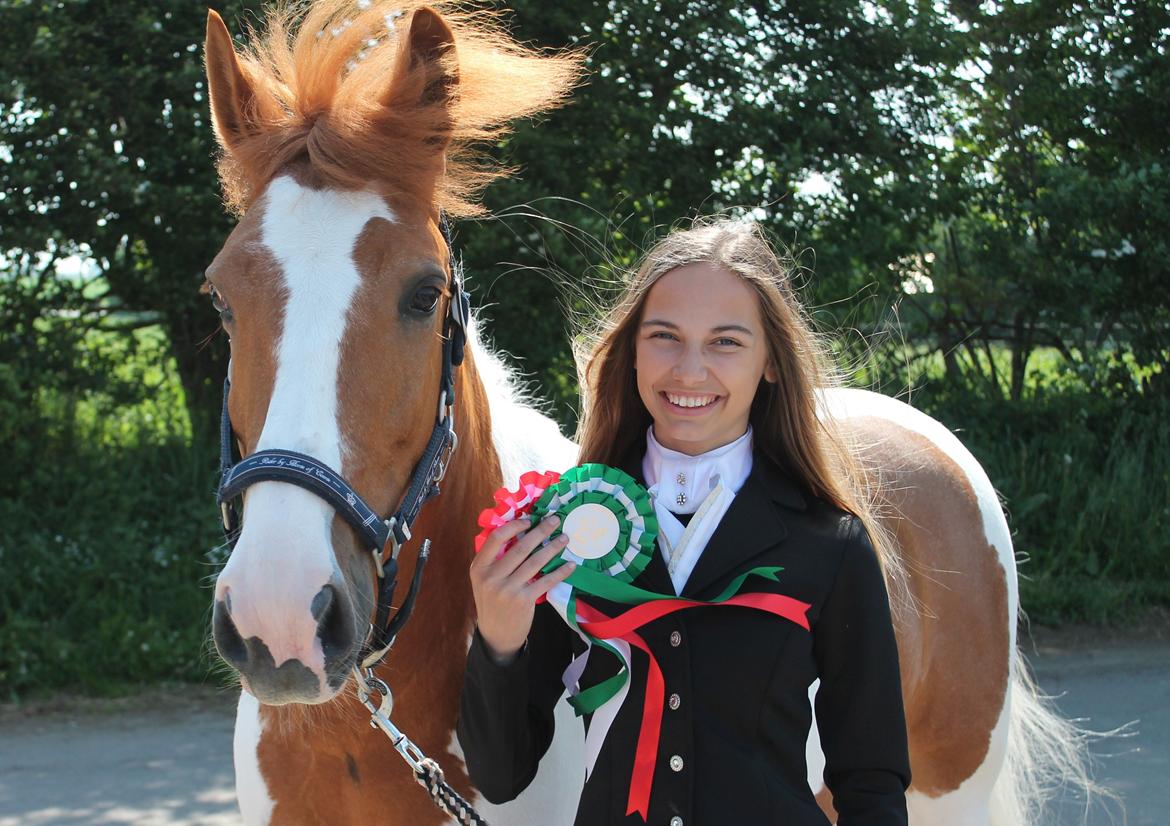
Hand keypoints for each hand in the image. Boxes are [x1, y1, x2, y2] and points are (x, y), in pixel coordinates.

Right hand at [469, 515, 575, 664]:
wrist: (496, 635)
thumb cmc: (492, 601)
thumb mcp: (483, 580)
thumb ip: (495, 559)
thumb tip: (519, 532)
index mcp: (479, 567)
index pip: (496, 538)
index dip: (514, 526)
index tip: (529, 520)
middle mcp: (491, 577)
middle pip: (520, 547)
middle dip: (540, 531)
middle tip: (555, 520)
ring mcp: (507, 589)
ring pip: (535, 562)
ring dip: (553, 548)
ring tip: (565, 538)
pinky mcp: (523, 601)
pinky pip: (545, 581)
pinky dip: (560, 571)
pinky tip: (570, 565)